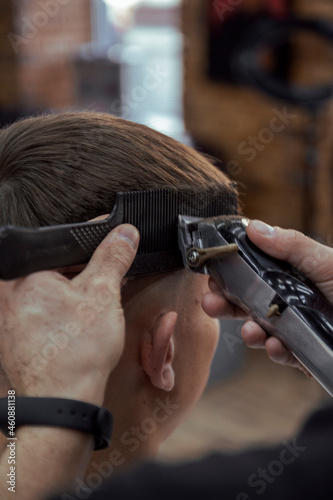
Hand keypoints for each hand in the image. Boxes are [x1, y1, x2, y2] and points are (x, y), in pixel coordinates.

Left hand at [0, 223, 138, 404]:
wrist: (63, 403)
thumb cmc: (76, 353)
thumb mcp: (102, 294)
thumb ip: (113, 258)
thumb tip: (124, 234)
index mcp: (21, 275)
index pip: (63, 242)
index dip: (96, 243)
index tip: (115, 248)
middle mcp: (7, 294)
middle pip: (57, 267)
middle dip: (86, 273)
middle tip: (104, 290)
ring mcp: (9, 317)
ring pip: (52, 291)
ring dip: (76, 294)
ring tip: (90, 315)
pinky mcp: (15, 334)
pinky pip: (44, 311)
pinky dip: (63, 313)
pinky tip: (78, 327)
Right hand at [202, 220, 332, 374]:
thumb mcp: (325, 262)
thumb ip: (291, 245)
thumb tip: (254, 227)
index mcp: (294, 275)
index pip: (254, 272)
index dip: (231, 274)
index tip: (212, 274)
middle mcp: (292, 300)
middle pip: (250, 302)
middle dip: (227, 304)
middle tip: (210, 303)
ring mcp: (298, 327)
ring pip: (261, 329)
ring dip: (249, 331)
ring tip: (250, 331)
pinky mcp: (305, 352)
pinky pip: (284, 353)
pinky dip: (275, 351)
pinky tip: (276, 346)